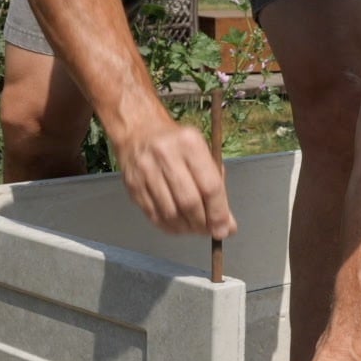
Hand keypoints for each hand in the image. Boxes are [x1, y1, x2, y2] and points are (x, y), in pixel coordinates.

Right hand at [117, 120, 236, 238]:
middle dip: (202, 224)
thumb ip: (216, 187)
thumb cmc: (177, 144)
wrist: (138, 129)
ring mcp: (146, 170)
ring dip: (186, 228)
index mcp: (190, 144)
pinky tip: (178, 226)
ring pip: (170, 213)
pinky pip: (154, 215)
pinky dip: (169, 226)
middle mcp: (166, 155)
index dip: (218, 213)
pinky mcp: (133, 184)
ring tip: (194, 228)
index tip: (223, 229)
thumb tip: (227, 225)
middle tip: (208, 231)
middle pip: (189, 202)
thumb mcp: (202, 152)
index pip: (209, 186)